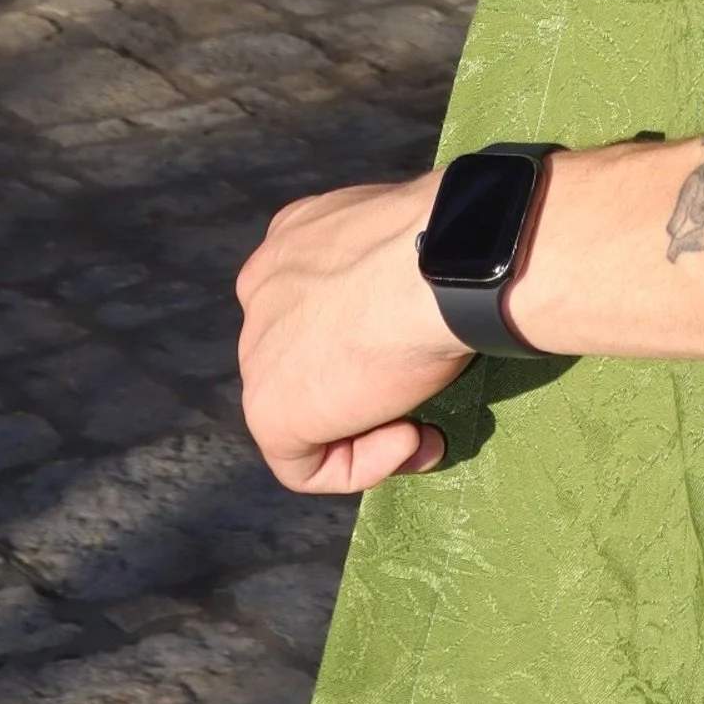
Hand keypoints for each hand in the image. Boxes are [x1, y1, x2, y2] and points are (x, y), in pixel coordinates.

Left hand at [235, 173, 471, 492]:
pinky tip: (408, 439)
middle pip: (306, 357)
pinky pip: (302, 462)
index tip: (418, 349)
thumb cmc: (445, 250)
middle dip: (365, 385)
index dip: (371, 337)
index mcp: (295, 238)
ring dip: (368, 430)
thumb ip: (387, 275)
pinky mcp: (268, 409)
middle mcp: (265, 286)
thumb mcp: (411, 248)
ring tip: (423, 428)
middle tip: (423, 401)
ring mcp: (258, 347)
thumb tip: (408, 303)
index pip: (318, 303)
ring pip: (305, 410)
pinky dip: (359, 466)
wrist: (442, 268)